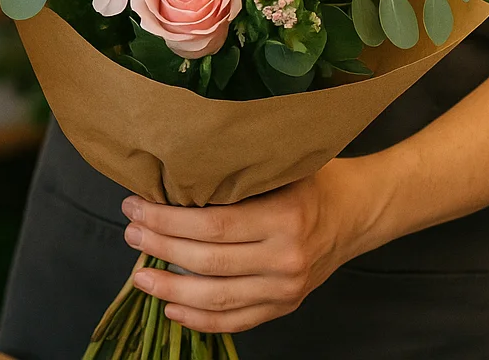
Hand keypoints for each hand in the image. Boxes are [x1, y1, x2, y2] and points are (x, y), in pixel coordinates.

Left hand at [121, 162, 369, 334]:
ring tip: (141, 276)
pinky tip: (171, 309)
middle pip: (208, 262)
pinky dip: (200, 319)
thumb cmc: (311, 181)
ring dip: (171, 290)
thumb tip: (169, 176)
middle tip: (130, 233)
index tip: (135, 207)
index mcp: (284, 217)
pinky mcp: (285, 306)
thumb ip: (233, 176)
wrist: (357, 212)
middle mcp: (286, 258)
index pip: (212, 226)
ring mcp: (286, 288)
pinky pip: (236, 321)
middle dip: (160, 248)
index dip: (167, 220)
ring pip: (217, 298)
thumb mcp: (278, 167)